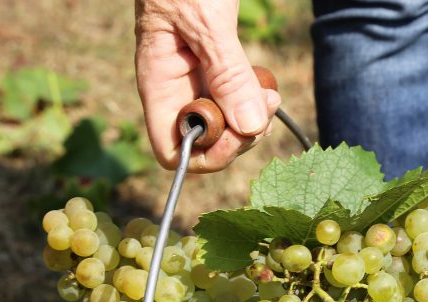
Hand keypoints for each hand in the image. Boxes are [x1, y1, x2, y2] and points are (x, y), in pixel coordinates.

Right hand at [135, 0, 280, 171]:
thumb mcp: (205, 19)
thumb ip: (226, 72)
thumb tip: (248, 128)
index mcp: (159, 80)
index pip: (172, 150)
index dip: (207, 154)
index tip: (238, 132)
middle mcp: (177, 87)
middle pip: (207, 143)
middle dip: (239, 135)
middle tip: (264, 106)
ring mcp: (199, 78)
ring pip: (227, 125)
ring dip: (252, 119)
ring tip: (269, 94)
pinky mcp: (219, 65)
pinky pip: (238, 101)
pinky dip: (255, 101)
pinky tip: (266, 86)